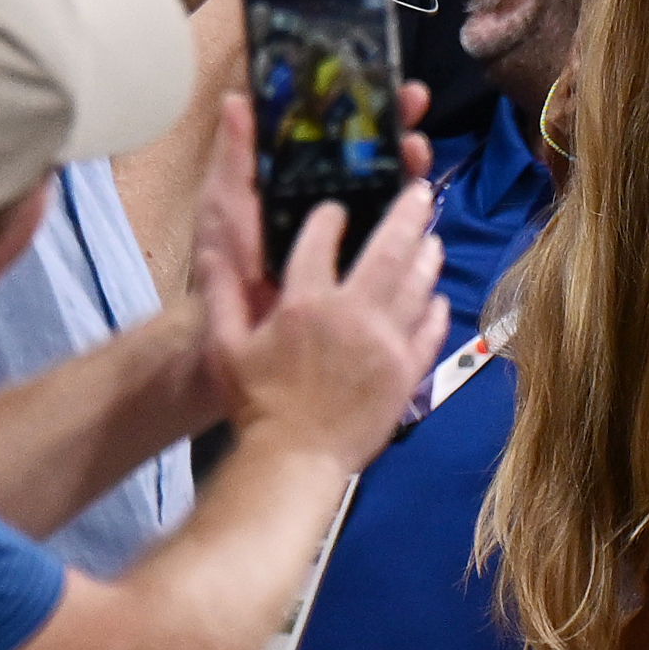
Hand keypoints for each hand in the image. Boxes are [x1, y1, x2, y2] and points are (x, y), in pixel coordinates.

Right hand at [198, 98, 449, 474]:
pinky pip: (430, 331)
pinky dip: (436, 310)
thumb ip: (222, 295)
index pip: (319, 242)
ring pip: (417, 286)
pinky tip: (437, 297)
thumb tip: (211, 250)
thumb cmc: (255, 405)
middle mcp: (352, 315)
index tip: (336, 207)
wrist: (295, 458)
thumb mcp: (226, 348)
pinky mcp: (407, 371)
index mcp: (305, 304)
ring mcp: (386, 342)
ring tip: (432, 239)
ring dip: (426, 257)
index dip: (329, 218)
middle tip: (420, 191)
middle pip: (388, 251)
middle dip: (406, 215)